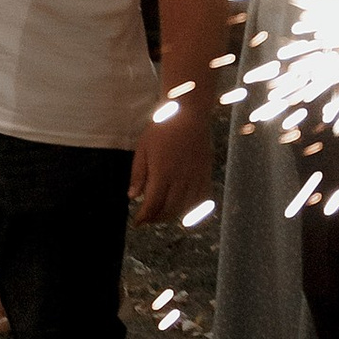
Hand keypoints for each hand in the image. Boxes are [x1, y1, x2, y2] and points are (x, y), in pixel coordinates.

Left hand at [129, 90, 216, 224]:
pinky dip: (192, 209)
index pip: (152, 204)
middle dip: (156, 218)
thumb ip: (138, 174)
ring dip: (172, 216)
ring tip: (161, 214)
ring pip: (185, 208)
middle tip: (147, 219)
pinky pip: (202, 200)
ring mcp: (196, 178)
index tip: (136, 223)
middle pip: (169, 210)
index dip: (144, 217)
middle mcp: (181, 179)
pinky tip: (182, 209)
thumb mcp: (143, 149)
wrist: (189, 115)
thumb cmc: (162, 129)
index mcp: (162, 173)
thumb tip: (132, 197)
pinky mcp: (206, 175)